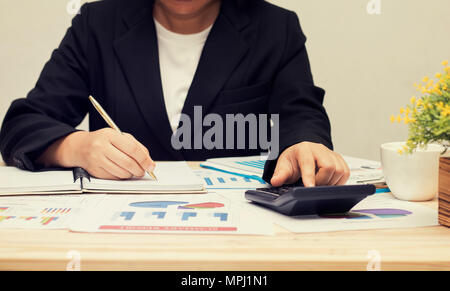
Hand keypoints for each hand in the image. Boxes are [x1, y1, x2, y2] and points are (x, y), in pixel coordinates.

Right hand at [37, 128, 154, 179]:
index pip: (132, 149)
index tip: (151, 165)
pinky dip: (122, 177)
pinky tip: (121, 171)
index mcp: (110, 135)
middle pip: (128, 163)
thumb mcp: (119, 137)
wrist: (80, 147)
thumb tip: (149, 161)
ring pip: (122, 173)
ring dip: (131, 174)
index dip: (144, 159)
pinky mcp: (95, 171)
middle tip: (144, 170)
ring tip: (132, 170)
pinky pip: (114, 178)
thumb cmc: (103, 141)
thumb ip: (136, 146)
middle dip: (140, 169)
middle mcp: (101, 147)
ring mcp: (97, 160)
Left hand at [270, 141, 349, 186]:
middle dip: (322, 181)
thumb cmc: (294, 159)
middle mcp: (320, 150)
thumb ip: (280, 174)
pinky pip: (345, 173)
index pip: (308, 163)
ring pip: (340, 171)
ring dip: (331, 183)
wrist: (302, 153)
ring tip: (320, 185)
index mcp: (304, 149)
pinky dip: (339, 182)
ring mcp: (331, 154)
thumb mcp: (283, 165)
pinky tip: (329, 184)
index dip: (310, 176)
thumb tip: (275, 181)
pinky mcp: (339, 160)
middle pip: (329, 167)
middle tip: (313, 187)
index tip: (310, 188)